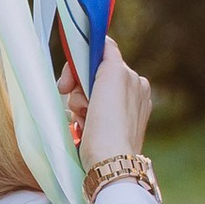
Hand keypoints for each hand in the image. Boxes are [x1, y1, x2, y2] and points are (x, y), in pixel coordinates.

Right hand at [70, 38, 152, 174]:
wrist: (108, 162)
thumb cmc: (110, 121)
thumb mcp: (113, 75)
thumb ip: (108, 53)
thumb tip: (102, 41)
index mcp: (135, 81)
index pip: (102, 59)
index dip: (81, 65)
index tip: (69, 80)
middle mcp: (131, 96)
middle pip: (91, 79)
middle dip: (78, 90)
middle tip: (76, 104)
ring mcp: (119, 116)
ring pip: (85, 98)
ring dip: (77, 106)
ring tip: (82, 121)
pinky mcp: (108, 134)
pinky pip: (86, 117)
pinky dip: (80, 121)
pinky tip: (83, 130)